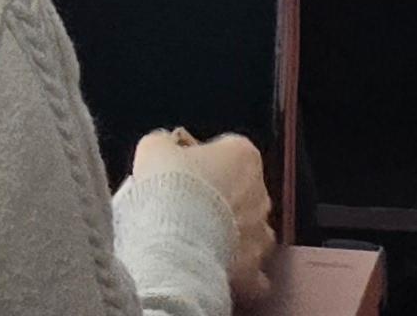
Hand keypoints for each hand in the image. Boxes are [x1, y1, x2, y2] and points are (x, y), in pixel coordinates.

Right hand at [131, 130, 273, 299]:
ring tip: (198, 241)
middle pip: (242, 191)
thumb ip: (166, 144)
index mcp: (243, 156)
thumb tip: (165, 148)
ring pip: (250, 231)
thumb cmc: (168, 186)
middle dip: (220, 198)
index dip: (204, 160)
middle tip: (187, 206)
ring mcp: (261, 234)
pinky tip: (215, 270)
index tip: (182, 170)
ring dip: (231, 235)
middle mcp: (261, 194)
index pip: (229, 150)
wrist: (173, 241)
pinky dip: (238, 273)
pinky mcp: (254, 270)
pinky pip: (252, 272)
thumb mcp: (155, 148)